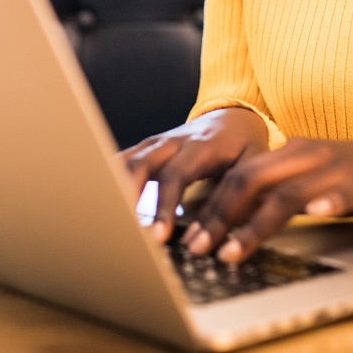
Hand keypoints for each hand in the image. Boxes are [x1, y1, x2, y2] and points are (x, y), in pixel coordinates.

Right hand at [121, 108, 269, 243]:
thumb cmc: (244, 146)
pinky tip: (100, 201)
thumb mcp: (253, 167)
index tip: (158, 235)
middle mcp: (173, 142)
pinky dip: (110, 178)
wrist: (233, 115)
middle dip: (130, 197)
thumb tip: (222, 237)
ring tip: (107, 220)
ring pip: (127, 161)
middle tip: (126, 231)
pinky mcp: (147, 148)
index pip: (177, 176)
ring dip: (115, 188)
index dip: (165, 206)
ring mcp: (156, 143)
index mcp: (201, 146)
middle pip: (142, 164)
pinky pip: (123, 161)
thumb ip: (237, 198)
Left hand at [181, 135, 352, 263]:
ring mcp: (336, 169)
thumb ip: (280, 196)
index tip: (187, 235)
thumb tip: (237, 224)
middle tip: (197, 248)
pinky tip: (315, 216)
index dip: (210, 205)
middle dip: (218, 217)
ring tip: (232, 253)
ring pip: (284, 194)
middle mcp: (307, 155)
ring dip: (253, 225)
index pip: (238, 176)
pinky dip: (325, 203)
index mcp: (291, 153)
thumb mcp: (316, 183)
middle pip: (249, 180)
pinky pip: (341, 193)